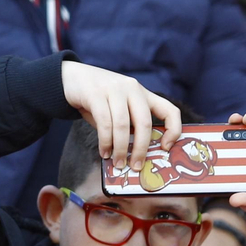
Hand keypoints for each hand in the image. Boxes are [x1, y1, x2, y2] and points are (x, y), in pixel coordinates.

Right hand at [60, 60, 182, 171]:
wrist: (71, 78)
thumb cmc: (98, 100)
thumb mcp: (119, 108)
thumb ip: (129, 125)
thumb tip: (136, 155)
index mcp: (144, 94)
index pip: (170, 110)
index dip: (173, 131)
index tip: (165, 148)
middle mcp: (133, 89)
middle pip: (144, 123)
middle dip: (141, 149)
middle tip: (136, 166)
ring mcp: (114, 89)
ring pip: (123, 125)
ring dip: (120, 149)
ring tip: (117, 163)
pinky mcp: (95, 93)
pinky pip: (104, 123)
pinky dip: (105, 142)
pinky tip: (104, 152)